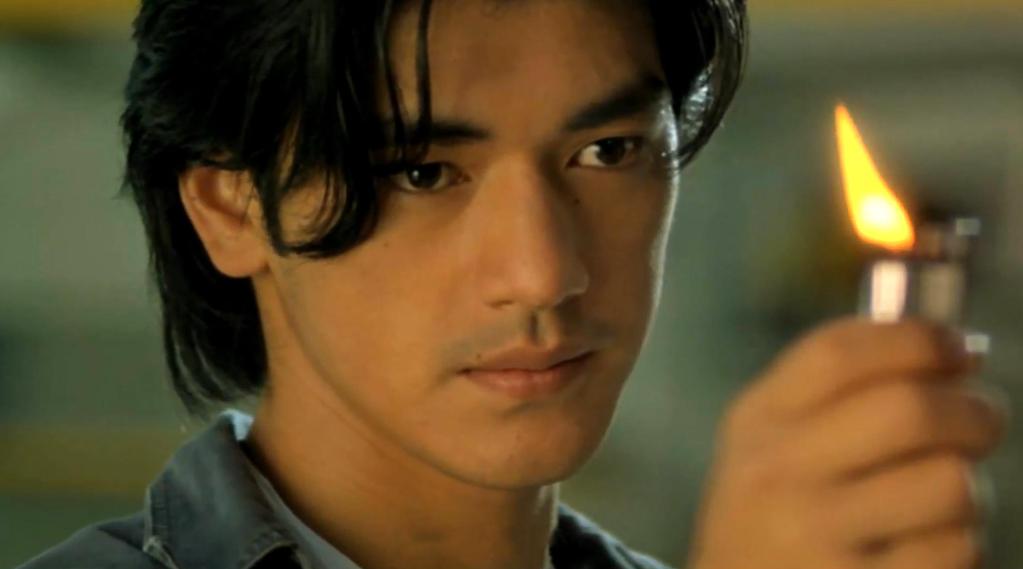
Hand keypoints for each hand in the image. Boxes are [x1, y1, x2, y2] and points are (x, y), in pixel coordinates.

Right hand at [687, 318, 1007, 568]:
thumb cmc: (771, 509)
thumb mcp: (773, 439)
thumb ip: (840, 388)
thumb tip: (958, 346)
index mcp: (757, 421)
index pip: (839, 353)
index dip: (916, 338)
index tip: (959, 347)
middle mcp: (778, 474)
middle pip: (908, 410)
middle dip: (971, 409)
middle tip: (981, 421)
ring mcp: (814, 538)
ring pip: (949, 483)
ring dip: (967, 486)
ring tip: (942, 498)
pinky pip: (955, 551)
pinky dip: (957, 544)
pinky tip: (924, 545)